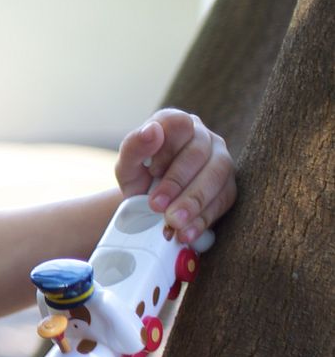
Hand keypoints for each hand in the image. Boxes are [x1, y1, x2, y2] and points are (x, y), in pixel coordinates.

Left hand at [115, 108, 236, 243]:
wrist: (149, 205)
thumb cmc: (138, 178)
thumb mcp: (127, 165)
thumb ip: (133, 146)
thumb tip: (152, 130)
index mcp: (175, 124)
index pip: (179, 124)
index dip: (166, 148)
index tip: (151, 170)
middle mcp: (203, 137)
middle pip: (199, 154)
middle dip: (177, 183)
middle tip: (157, 206)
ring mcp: (221, 160)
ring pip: (217, 176)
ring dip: (194, 202)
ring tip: (174, 223)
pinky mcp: (229, 186)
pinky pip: (224, 200)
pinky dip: (204, 218)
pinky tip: (187, 232)